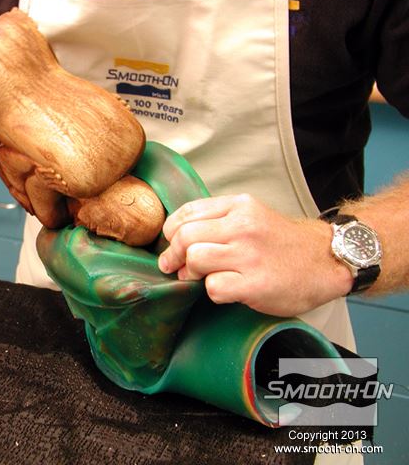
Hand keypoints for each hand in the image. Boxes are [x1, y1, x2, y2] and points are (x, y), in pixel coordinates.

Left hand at [157, 194, 353, 316]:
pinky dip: (213, 291)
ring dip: (191, 272)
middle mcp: (243, 226)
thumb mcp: (252, 217)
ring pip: (195, 259)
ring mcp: (249, 255)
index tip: (172, 244)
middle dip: (173, 254)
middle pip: (184, 236)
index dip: (171, 232)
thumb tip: (177, 241)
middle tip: (174, 266)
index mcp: (239, 206)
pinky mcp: (255, 284)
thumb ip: (217, 221)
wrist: (326, 261)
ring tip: (201, 277)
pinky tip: (226, 289)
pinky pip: (213, 287)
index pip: (186, 213)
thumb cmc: (282, 243)